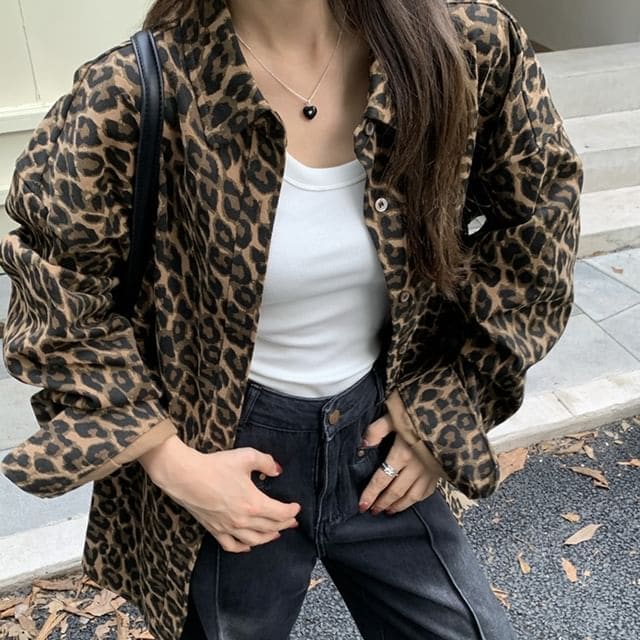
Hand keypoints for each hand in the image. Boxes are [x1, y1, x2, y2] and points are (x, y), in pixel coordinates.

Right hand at [138, 435, 300, 552]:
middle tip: (292, 521)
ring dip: (269, 537)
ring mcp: (228, 528)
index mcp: (254, 503)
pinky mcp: (214, 530)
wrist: (186, 476)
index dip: (291, 511)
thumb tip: (278, 470)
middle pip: (271, 527)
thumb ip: (266, 462)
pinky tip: (249, 545)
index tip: (296, 507)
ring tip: (277, 533)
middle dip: (284, 524)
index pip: (280, 513)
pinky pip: (232, 545)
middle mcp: (243, 520)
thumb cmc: (216, 465)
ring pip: (255, 539)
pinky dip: (244, 547)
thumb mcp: (246, 456)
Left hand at [358, 413, 444, 514]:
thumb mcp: (396, 414)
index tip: (362, 506)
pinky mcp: (441, 470)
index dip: (371, 494)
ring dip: (399, 505)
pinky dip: (417, 499)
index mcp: (402, 453)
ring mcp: (430, 471)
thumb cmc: (421, 411)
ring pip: (412, 495)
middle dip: (382, 502)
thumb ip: (378, 430)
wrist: (454, 414)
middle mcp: (416, 466)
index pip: (381, 480)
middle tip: (372, 511)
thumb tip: (364, 444)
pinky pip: (428, 491)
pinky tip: (411, 501)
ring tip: (388, 511)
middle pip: (395, 491)